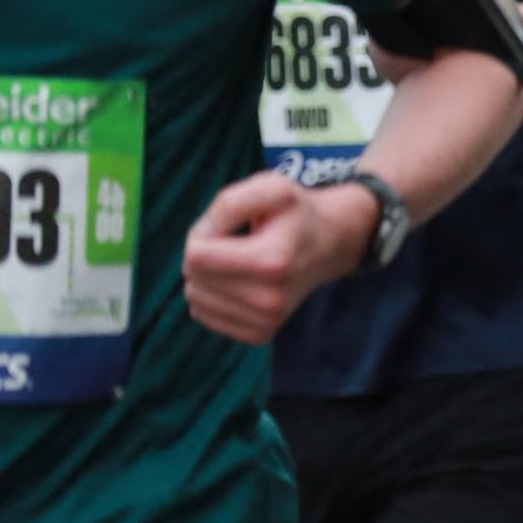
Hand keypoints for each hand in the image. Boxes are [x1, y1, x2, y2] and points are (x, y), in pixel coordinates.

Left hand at [184, 173, 376, 343]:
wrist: (329, 245)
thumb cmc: (294, 213)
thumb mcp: (271, 188)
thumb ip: (232, 201)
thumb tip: (204, 237)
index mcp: (272, 262)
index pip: (195, 257)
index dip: (202, 234)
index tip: (226, 226)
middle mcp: (271, 300)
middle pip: (194, 278)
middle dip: (203, 255)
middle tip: (235, 243)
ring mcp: (267, 322)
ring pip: (195, 298)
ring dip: (206, 276)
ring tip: (237, 261)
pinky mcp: (260, 335)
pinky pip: (203, 315)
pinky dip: (211, 296)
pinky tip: (238, 282)